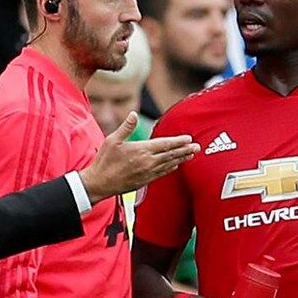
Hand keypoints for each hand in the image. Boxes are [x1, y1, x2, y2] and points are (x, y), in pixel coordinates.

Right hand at [79, 113, 197, 201]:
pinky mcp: (145, 181)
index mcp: (141, 150)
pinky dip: (171, 168)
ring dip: (181, 159)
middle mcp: (147, 162)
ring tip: (192, 154)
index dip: (178, 141)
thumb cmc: (104, 161)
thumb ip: (126, 127)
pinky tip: (177, 165)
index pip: (164, 144)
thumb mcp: (112, 140)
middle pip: (171, 155)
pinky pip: (162, 173)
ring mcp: (147, 173)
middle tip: (198, 147)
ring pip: (169, 164)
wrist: (99, 183)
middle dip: (185, 150)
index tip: (189, 138)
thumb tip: (133, 114)